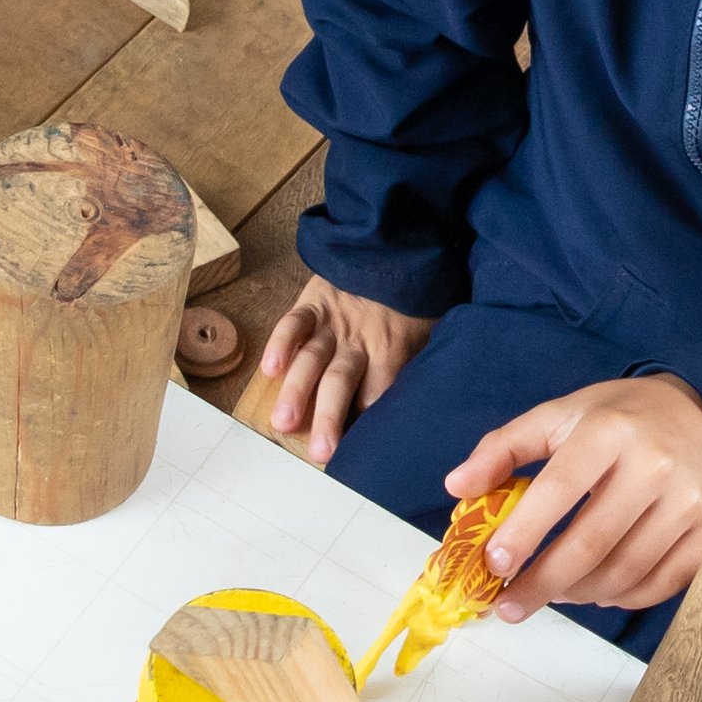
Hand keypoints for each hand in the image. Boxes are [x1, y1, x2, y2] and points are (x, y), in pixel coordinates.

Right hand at [253, 278, 431, 459]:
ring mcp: (333, 323)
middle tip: (320, 452)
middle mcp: (360, 342)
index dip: (365, 426)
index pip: (377, 396)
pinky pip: (294, 323)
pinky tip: (270, 369)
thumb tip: (422, 407)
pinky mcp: (314, 303)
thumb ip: (419, 367)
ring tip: (283, 421)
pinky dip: (281, 344)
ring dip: (296, 390)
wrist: (394, 246)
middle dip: (328, 419)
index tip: (354, 455)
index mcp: (392, 352)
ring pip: (313, 359)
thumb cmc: (414, 297)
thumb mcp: (431, 332)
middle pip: (342, 384)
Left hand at [456, 377, 701, 614]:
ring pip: (624, 572)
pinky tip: (598, 590)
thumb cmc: (617, 420)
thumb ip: (504, 448)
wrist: (699, 413)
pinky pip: (659, 585)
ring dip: (578, 594)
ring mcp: (692, 501)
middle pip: (591, 543)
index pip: (561, 488)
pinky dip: (621, 597)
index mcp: (611, 431)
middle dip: (542, 583)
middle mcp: (657, 465)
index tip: (494, 565)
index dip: (525, 532)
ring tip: (553, 593)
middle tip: (509, 607)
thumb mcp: (560, 416)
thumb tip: (457, 486)